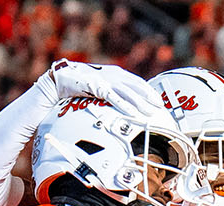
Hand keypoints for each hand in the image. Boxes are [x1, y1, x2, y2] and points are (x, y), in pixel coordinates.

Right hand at [42, 60, 164, 119]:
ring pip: (128, 93)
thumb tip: (125, 103)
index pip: (137, 83)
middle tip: (160, 107)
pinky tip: (133, 113)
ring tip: (150, 112)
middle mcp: (114, 75)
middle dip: (149, 97)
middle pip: (136, 87)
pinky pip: (114, 98)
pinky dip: (125, 106)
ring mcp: (106, 81)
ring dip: (140, 103)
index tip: (159, 101)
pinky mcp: (97, 87)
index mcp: (117, 73)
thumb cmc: (82, 83)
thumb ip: (114, 91)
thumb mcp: (102, 85)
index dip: (149, 92)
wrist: (62, 78)